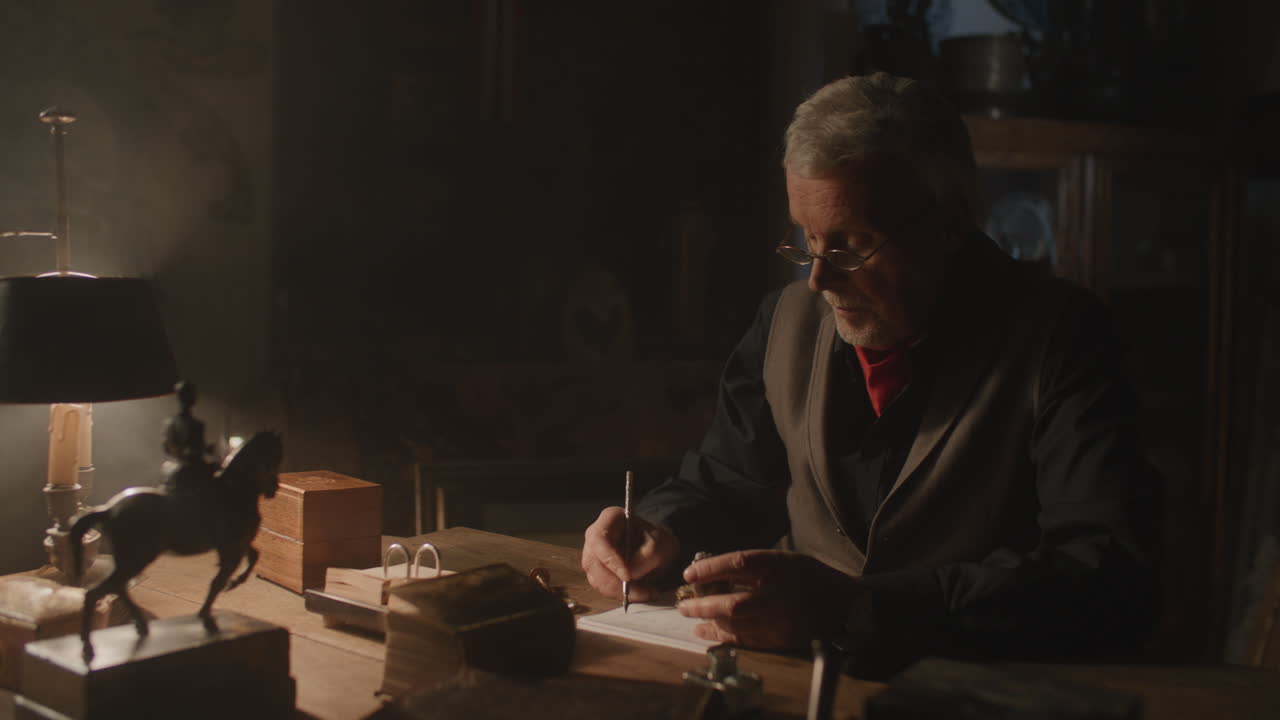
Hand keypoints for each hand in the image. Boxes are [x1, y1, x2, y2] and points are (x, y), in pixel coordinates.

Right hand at [582, 506, 678, 601]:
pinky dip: (620, 594)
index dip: (610, 559)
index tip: (628, 577)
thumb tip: (631, 574)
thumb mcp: (662, 543)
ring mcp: (593, 555)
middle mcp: (595, 536)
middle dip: (617, 583)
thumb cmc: (657, 541)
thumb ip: (648, 555)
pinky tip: (639, 593)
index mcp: (610, 518)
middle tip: (642, 592)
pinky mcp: (596, 572)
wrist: (657, 550)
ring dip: (620, 591)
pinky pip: (602, 588)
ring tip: (646, 593)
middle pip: (594, 563)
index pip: (600, 539)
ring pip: (596, 579)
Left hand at [677, 550, 866, 649]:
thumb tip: (715, 570)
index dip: (709, 568)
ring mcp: (780, 618)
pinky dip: (724, 636)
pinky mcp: (781, 638)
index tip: (688, 573)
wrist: (846, 605)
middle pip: (731, 602)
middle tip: (683, 605)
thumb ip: (755, 564)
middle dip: (701, 604)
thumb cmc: (812, 577)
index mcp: (778, 566)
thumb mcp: (786, 559)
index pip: (737, 564)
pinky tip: (708, 633)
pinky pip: (746, 639)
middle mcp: (777, 592)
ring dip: (709, 622)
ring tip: (692, 619)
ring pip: (735, 624)